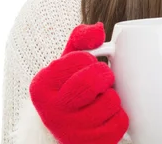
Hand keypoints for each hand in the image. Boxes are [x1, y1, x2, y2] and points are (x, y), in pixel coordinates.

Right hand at [29, 23, 128, 143]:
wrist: (63, 129)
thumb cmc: (69, 88)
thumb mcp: (67, 62)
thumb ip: (80, 40)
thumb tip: (98, 29)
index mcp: (41, 86)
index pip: (79, 58)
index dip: (90, 60)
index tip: (85, 67)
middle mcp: (51, 111)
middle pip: (92, 81)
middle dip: (104, 76)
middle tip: (102, 80)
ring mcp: (70, 132)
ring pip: (111, 102)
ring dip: (112, 98)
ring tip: (100, 100)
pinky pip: (119, 123)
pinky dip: (119, 117)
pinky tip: (106, 117)